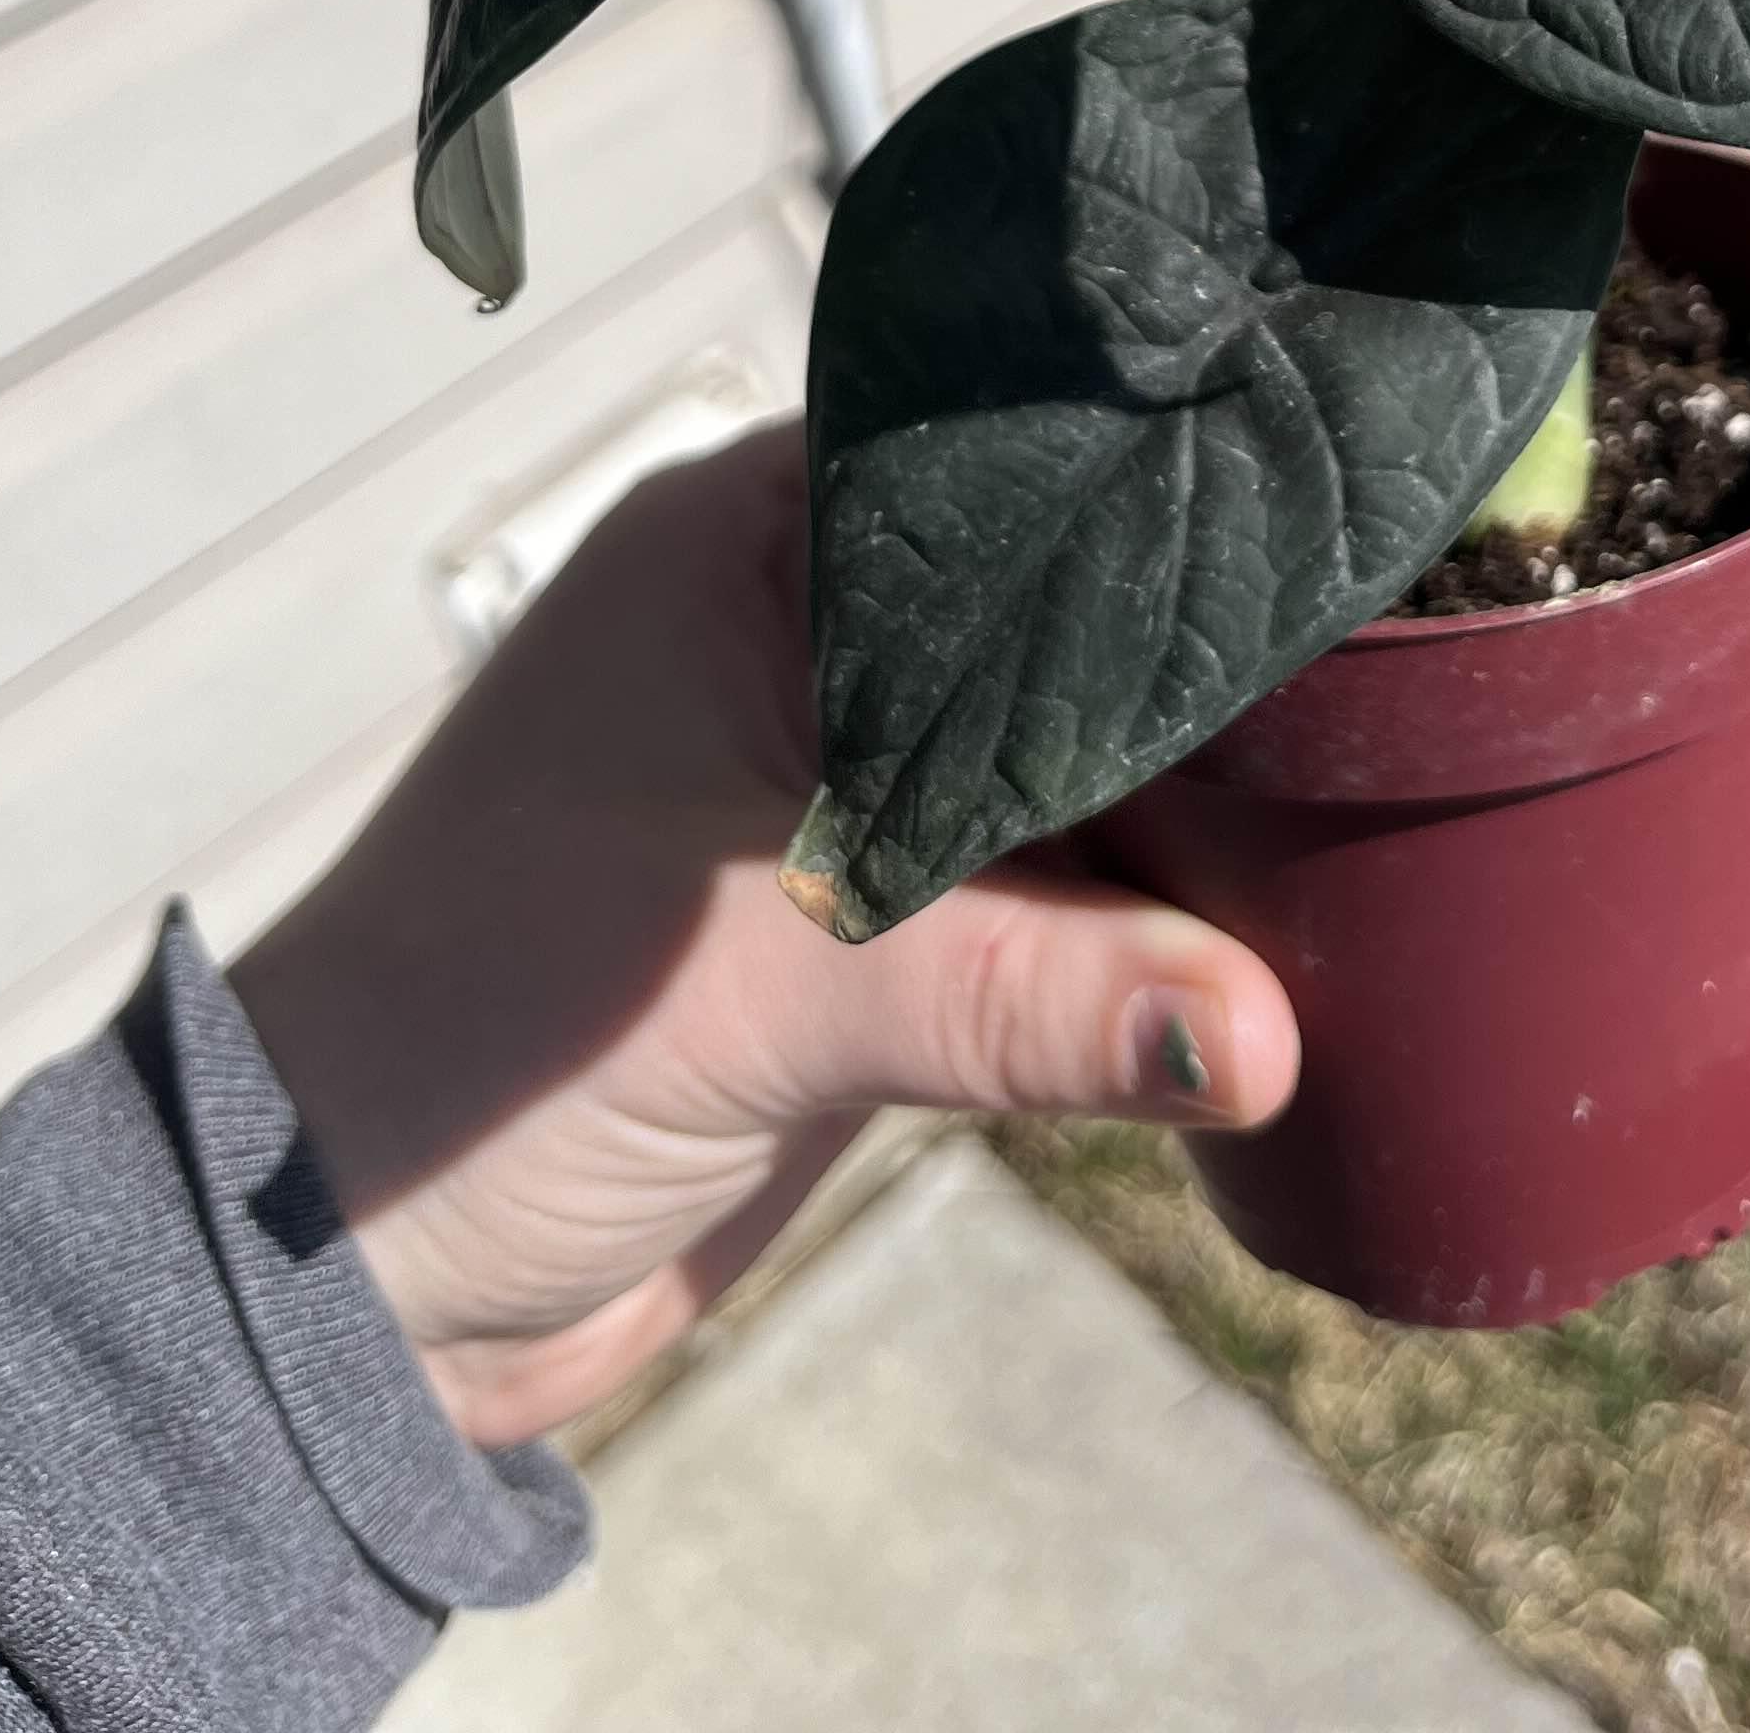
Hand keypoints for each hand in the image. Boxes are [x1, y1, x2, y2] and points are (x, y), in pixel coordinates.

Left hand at [232, 421, 1297, 1448]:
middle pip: (1063, 620)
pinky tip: (1273, 940)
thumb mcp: (768, 992)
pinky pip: (1057, 901)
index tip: (1330, 529)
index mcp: (747, 544)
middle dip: (1204, 680)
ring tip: (1374, 820)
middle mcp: (805, 634)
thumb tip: (1263, 1029)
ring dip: (1188, 824)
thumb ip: (1029, 995)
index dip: (1156, 501)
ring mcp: (846, 784)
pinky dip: (1140, 934)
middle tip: (1402, 697)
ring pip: (1077, 765)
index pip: (1002, 471)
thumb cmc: (485, 1046)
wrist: (348, 1279)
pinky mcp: (877, 932)